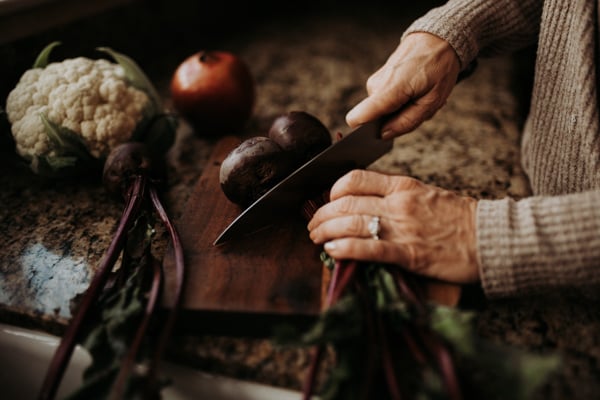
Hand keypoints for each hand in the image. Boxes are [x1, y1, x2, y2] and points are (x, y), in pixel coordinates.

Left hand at [307, 170, 479, 283]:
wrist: (491, 238)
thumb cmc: (459, 219)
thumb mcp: (426, 195)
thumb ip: (397, 197)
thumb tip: (366, 205)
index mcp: (403, 185)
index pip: (356, 179)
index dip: (333, 190)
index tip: (327, 201)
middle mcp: (399, 203)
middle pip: (346, 202)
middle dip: (322, 214)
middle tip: (313, 225)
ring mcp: (404, 227)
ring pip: (352, 223)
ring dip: (326, 231)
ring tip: (317, 239)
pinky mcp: (410, 253)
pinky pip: (370, 248)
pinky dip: (346, 249)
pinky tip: (333, 251)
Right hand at [346, 32, 460, 138]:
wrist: (438, 37)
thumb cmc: (439, 67)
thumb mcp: (432, 101)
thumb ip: (407, 122)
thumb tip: (384, 135)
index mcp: (389, 90)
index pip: (358, 118)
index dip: (366, 132)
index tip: (383, 133)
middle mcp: (376, 85)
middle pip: (376, 119)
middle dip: (397, 119)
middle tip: (418, 106)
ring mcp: (376, 81)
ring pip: (383, 111)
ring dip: (402, 109)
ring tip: (420, 95)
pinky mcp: (379, 80)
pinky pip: (386, 100)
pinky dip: (401, 100)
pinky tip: (415, 90)